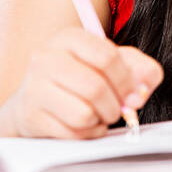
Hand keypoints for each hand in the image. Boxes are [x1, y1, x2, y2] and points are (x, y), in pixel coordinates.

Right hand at [10, 27, 164, 137]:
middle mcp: (46, 58)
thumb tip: (141, 90)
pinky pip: (72, 132)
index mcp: (69, 38)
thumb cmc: (81, 77)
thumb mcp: (114, 63)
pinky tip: (85, 124)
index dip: (127, 80)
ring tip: (98, 114)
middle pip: (95, 88)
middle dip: (116, 105)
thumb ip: (140, 69)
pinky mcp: (30, 116)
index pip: (107, 57)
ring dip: (101, 120)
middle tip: (118, 109)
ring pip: (83, 113)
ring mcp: (33, 87)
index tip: (134, 94)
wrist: (37, 98)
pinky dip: (87, 133)